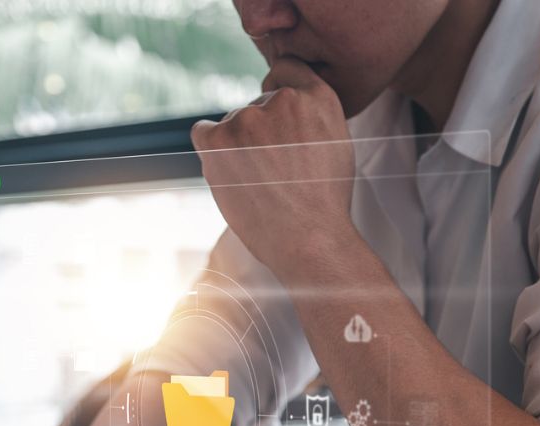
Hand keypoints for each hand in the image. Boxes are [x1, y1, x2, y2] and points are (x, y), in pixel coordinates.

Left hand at [192, 58, 356, 279]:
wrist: (309, 240)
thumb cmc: (324, 202)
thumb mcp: (336, 143)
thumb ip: (311, 113)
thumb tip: (279, 100)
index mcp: (318, 97)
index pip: (286, 71)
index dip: (280, 96)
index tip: (280, 122)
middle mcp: (282, 99)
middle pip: (258, 105)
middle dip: (262, 132)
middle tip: (276, 171)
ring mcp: (248, 118)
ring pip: (234, 124)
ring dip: (240, 147)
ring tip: (261, 183)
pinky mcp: (218, 139)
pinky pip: (203, 131)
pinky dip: (212, 148)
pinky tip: (230, 171)